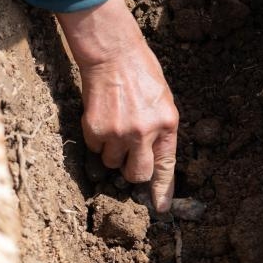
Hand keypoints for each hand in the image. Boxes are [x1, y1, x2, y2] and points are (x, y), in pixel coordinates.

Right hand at [57, 0, 178, 211]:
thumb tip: (151, 158)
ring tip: (113, 124)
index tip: (161, 208)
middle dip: (130, 170)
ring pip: (111, 162)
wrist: (112, 54)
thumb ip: (159, 130)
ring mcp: (119, 133)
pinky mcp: (96, 129)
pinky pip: (95, 148)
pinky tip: (101, 117)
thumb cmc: (140, 72)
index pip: (166, 166)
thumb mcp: (161, 101)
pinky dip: (96, 138)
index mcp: (166, 124)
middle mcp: (144, 133)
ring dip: (111, 151)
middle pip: (136, 174)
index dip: (162, 190)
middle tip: (126, 155)